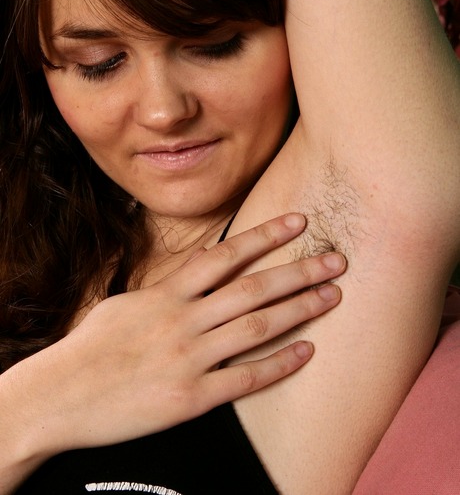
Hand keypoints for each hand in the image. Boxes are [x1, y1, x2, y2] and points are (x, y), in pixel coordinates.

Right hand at [5, 214, 344, 464]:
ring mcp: (190, 358)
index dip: (265, 236)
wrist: (60, 396)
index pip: (225, 255)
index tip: (298, 221)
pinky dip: (279, 364)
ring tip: (332, 297)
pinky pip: (245, 378)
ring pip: (257, 327)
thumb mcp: (124, 304)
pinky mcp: (191, 397)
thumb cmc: (90, 348)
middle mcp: (184, 320)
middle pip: (252, 288)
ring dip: (300, 310)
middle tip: (336, 259)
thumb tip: (191, 276)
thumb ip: (163, 290)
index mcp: (167, 294)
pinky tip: (306, 353)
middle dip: (298, 270)